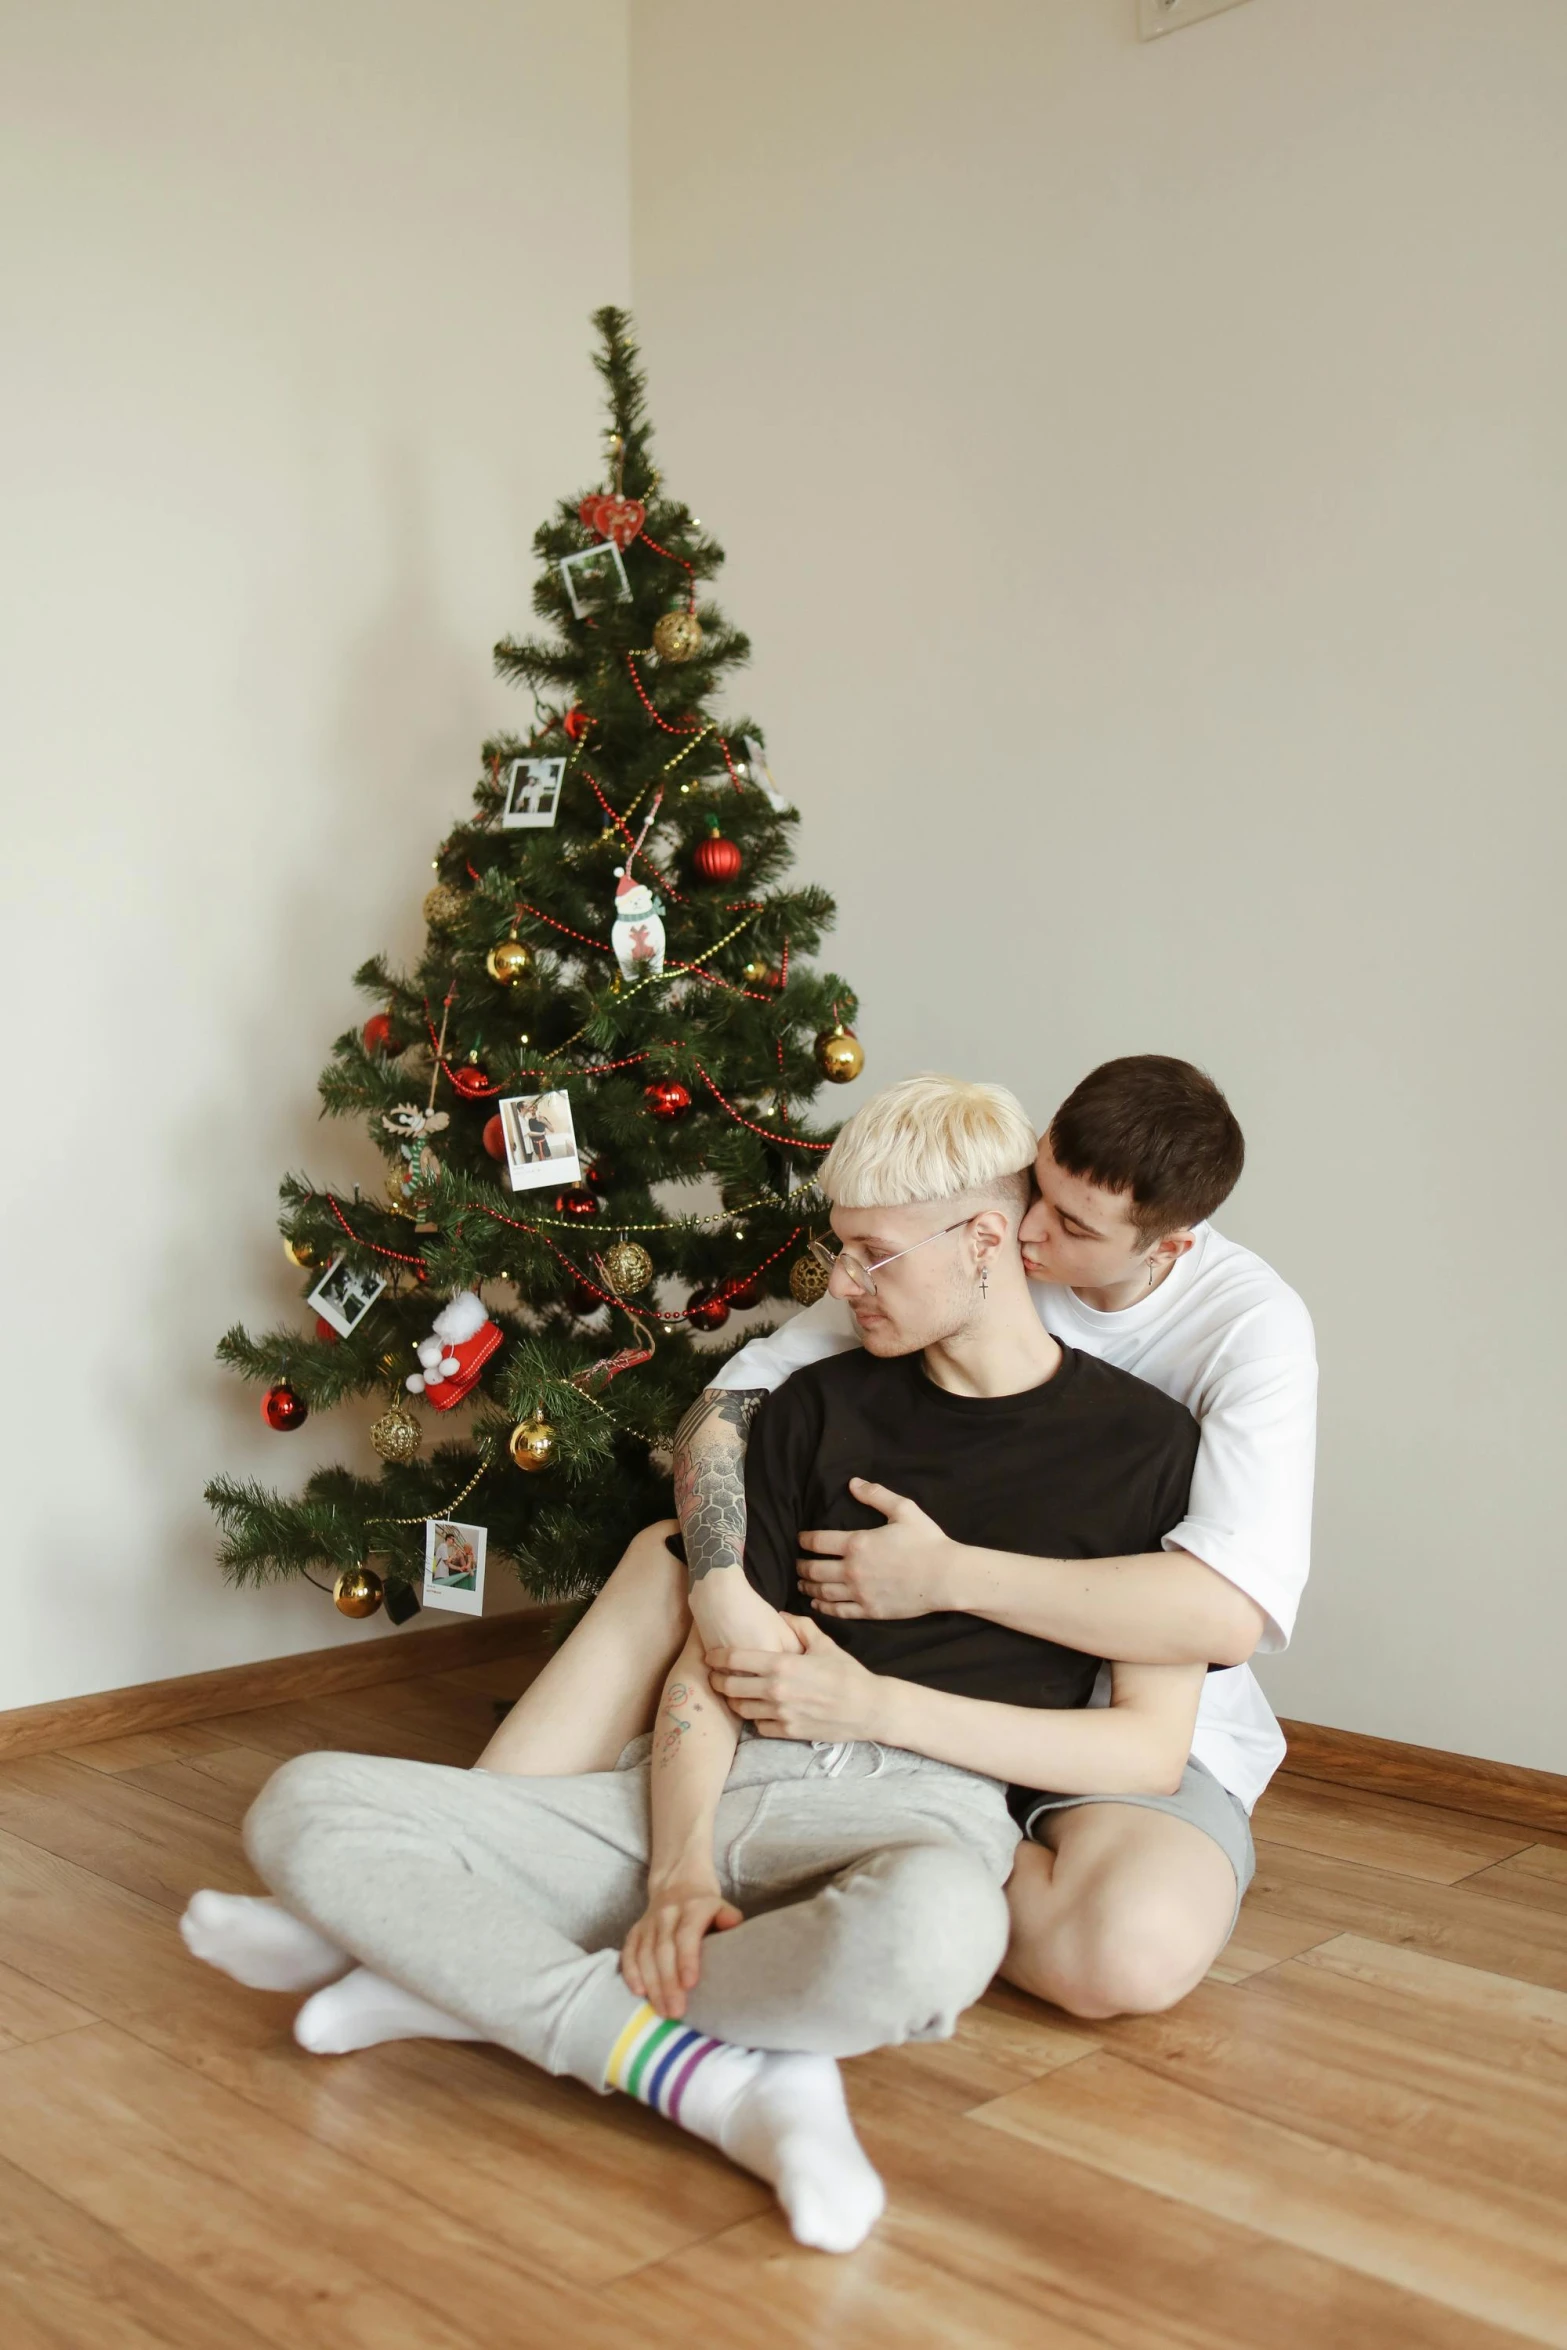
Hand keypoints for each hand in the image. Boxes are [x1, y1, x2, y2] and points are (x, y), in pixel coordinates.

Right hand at [621, 1879, 742, 2019]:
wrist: (678, 1882)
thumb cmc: (705, 1906)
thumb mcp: (721, 1906)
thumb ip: (728, 1917)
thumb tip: (734, 1924)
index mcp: (693, 1907)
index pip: (687, 1934)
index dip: (687, 1959)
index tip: (690, 1984)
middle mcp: (667, 1913)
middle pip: (664, 1950)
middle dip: (668, 1983)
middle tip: (676, 2011)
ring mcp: (649, 1922)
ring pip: (646, 1955)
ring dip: (652, 1985)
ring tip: (662, 2011)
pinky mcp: (635, 1930)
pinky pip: (629, 1952)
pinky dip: (631, 1972)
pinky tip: (639, 1992)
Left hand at [707, 1614, 885, 1741]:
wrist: (868, 1708)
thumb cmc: (847, 1673)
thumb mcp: (824, 1643)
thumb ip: (798, 1627)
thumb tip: (779, 1615)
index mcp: (782, 1665)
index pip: (735, 1659)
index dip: (717, 1656)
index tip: (710, 1656)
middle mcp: (776, 1690)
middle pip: (730, 1686)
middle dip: (718, 1680)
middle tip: (715, 1676)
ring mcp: (780, 1714)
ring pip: (740, 1708)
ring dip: (734, 1700)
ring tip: (733, 1693)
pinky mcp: (787, 1732)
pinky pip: (758, 1726)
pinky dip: (755, 1718)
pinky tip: (758, 1710)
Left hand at [796, 1479, 956, 1619]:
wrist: (946, 1577)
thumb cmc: (927, 1541)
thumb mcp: (903, 1510)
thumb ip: (876, 1494)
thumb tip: (853, 1482)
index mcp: (857, 1543)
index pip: (818, 1541)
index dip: (805, 1540)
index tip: (800, 1539)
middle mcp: (853, 1569)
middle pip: (815, 1569)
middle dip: (802, 1566)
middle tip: (797, 1564)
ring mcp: (860, 1592)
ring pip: (823, 1591)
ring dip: (808, 1586)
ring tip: (802, 1583)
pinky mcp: (869, 1610)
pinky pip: (839, 1610)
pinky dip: (823, 1607)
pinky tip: (818, 1603)